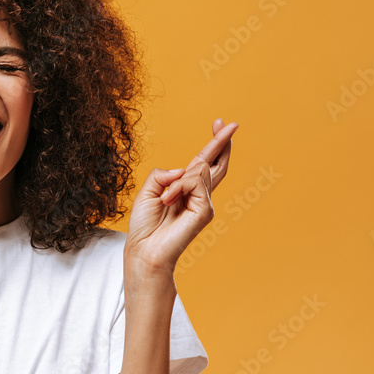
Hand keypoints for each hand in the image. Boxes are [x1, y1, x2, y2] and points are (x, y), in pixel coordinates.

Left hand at [124, 118, 238, 273]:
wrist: (143, 250)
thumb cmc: (144, 226)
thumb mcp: (147, 191)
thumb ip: (163, 174)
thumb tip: (183, 170)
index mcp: (185, 190)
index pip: (203, 163)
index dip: (213, 144)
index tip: (220, 123)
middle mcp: (199, 196)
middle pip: (216, 164)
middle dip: (221, 142)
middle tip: (230, 123)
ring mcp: (205, 204)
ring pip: (200, 170)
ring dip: (178, 181)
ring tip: (165, 199)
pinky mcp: (206, 211)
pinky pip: (195, 183)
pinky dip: (178, 188)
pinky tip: (169, 201)